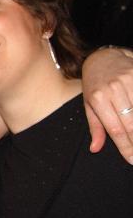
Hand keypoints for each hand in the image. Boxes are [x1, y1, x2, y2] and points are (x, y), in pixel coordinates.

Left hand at [82, 47, 132, 163]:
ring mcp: (129, 81)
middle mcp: (114, 89)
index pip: (115, 129)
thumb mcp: (89, 104)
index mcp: (98, 98)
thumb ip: (95, 127)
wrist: (103, 57)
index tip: (131, 160)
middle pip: (131, 124)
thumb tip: (94, 149)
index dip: (126, 147)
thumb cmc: (94, 85)